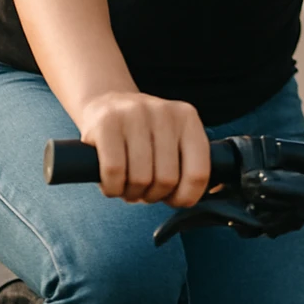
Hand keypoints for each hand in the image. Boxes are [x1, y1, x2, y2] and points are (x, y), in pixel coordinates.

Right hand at [77, 90, 209, 207]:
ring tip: (127, 184)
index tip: (172, 200)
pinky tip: (112, 182)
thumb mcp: (172, 141)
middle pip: (167, 180)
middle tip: (143, 189)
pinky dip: (112, 187)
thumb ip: (186, 165)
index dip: (185, 197)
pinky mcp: (107, 122)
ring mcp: (135, 114)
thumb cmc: (142, 136)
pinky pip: (114, 171)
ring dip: (131, 193)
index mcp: (187, 119)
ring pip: (140, 179)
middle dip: (153, 195)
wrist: (105, 104)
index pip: (198, 173)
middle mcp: (164, 113)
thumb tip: (188, 199)